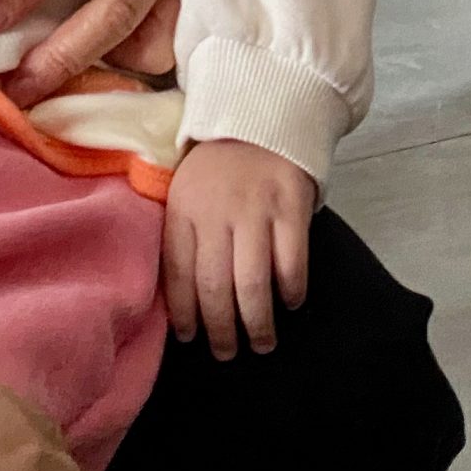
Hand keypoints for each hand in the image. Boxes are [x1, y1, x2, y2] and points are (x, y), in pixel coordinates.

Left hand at [163, 141, 314, 359]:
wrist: (263, 117)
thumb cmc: (219, 168)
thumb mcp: (186, 193)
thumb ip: (183, 237)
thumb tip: (180, 303)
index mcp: (183, 209)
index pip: (178, 274)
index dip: (184, 314)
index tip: (190, 339)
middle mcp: (216, 212)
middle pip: (214, 287)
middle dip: (221, 331)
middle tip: (227, 354)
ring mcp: (256, 209)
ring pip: (252, 283)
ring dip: (257, 323)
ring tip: (261, 343)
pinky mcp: (291, 205)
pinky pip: (292, 261)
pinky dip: (291, 290)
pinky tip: (289, 302)